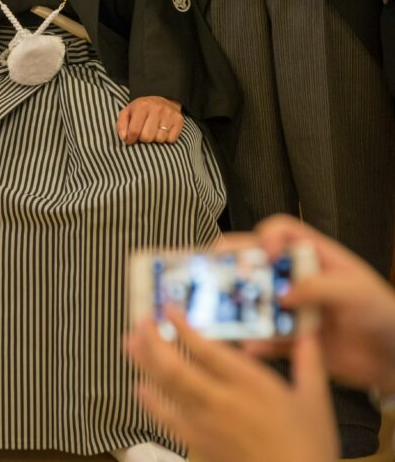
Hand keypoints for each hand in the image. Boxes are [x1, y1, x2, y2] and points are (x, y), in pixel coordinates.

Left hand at [116, 96, 182, 144]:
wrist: (162, 100)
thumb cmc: (141, 110)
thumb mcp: (127, 113)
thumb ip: (121, 125)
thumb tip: (124, 138)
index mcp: (142, 106)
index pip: (134, 131)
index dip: (130, 139)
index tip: (130, 139)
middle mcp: (157, 109)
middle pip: (147, 137)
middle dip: (143, 138)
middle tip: (143, 133)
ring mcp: (169, 114)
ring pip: (159, 139)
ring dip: (155, 139)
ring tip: (153, 131)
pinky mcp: (179, 120)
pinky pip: (171, 139)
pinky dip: (166, 139)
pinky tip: (163, 131)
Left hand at [127, 311, 338, 461]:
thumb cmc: (308, 448)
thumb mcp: (315, 402)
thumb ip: (309, 363)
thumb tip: (309, 335)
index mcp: (251, 385)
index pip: (207, 349)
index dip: (183, 327)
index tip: (169, 309)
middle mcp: (221, 401)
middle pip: (174, 366)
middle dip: (152, 341)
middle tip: (140, 322)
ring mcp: (205, 424)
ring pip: (164, 389)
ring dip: (143, 364)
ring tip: (130, 344)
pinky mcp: (197, 444)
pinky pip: (165, 419)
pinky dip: (149, 401)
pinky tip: (140, 388)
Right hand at [241, 215, 394, 394]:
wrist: (393, 360)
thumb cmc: (384, 315)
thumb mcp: (358, 292)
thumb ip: (321, 287)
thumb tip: (283, 294)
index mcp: (314, 257)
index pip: (282, 231)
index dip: (266, 236)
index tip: (262, 255)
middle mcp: (296, 279)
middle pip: (255, 262)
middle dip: (233, 268)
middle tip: (214, 277)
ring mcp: (291, 308)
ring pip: (253, 301)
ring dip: (237, 307)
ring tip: (224, 315)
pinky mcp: (289, 339)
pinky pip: (264, 338)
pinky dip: (254, 342)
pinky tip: (250, 346)